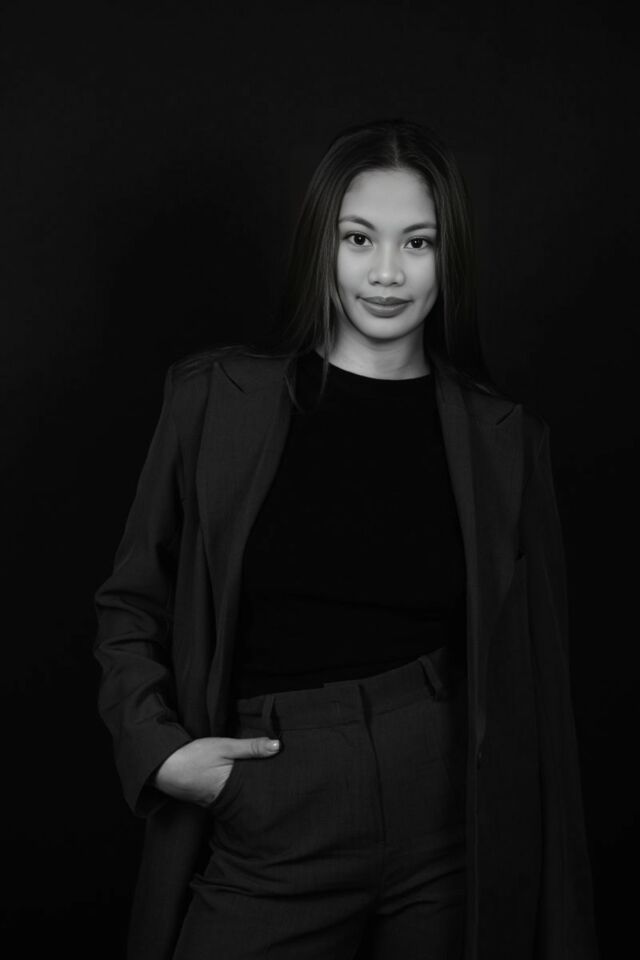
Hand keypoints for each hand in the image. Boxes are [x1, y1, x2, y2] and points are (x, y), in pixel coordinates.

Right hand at [152, 736, 279, 806]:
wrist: (163, 766)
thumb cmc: (194, 756)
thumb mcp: (224, 746)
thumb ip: (250, 747)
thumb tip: (278, 745)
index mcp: (233, 788)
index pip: (259, 789)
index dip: (272, 785)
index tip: (288, 780)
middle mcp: (226, 800)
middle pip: (251, 796)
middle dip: (264, 791)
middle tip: (283, 784)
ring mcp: (216, 801)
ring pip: (240, 797)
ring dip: (249, 791)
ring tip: (268, 784)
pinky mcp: (208, 798)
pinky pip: (227, 796)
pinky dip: (235, 791)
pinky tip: (242, 785)